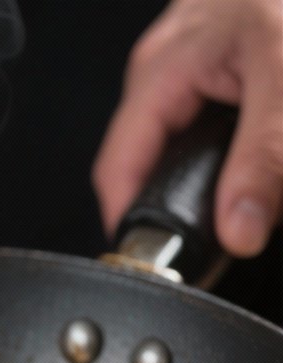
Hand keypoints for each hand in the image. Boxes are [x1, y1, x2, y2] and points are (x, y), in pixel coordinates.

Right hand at [93, 0, 282, 256]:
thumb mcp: (282, 70)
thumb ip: (264, 157)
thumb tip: (240, 231)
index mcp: (159, 73)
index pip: (118, 176)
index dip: (135, 232)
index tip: (164, 271)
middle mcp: (164, 74)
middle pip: (150, 172)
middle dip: (186, 215)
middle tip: (218, 252)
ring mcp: (189, 73)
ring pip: (183, 156)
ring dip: (214, 189)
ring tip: (246, 207)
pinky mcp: (220, 74)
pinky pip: (210, 135)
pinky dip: (233, 160)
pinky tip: (254, 172)